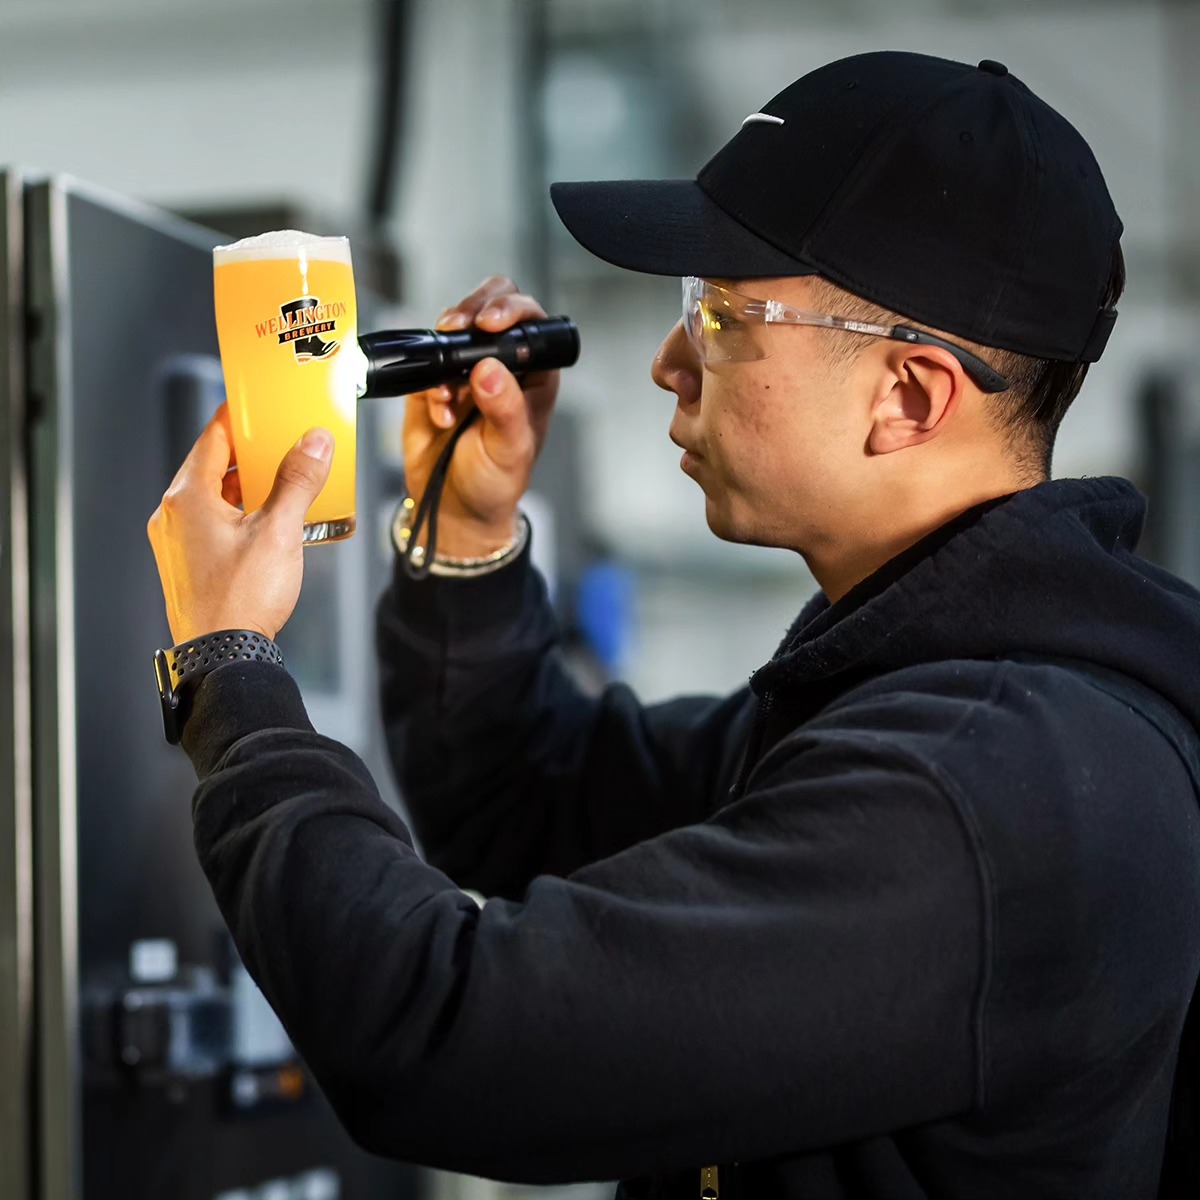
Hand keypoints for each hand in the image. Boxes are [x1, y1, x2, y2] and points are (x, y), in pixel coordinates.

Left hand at [147, 403, 332, 644]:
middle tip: (282, 446)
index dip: (239, 417)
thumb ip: (297, 481)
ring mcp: (176, 542)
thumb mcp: (279, 531)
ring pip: (212, 496)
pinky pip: (211, 523)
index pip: (213, 436)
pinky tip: (266, 524)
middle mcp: (173, 515)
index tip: (259, 406)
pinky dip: (238, 513)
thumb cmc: (240, 599)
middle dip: (250, 455)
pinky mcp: (186, 564)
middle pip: (212, 465)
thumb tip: (313, 443)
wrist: (222, 656)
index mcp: (188, 497)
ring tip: (282, 487)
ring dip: (246, 487)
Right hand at [404, 276, 559, 557]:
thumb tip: (490, 370)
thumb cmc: (495, 482)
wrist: (455, 509)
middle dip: (471, 310)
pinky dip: (426, 384)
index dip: (512, 309)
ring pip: (452, 330)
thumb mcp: (509, 450)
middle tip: (457, 326)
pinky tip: (439, 414)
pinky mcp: (431, 384)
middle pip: (488, 307)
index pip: (530, 321)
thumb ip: (504, 410)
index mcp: (533, 374)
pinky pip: (423, 364)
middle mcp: (500, 365)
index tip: (490, 324)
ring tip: (447, 393)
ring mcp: (463, 372)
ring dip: (444, 350)